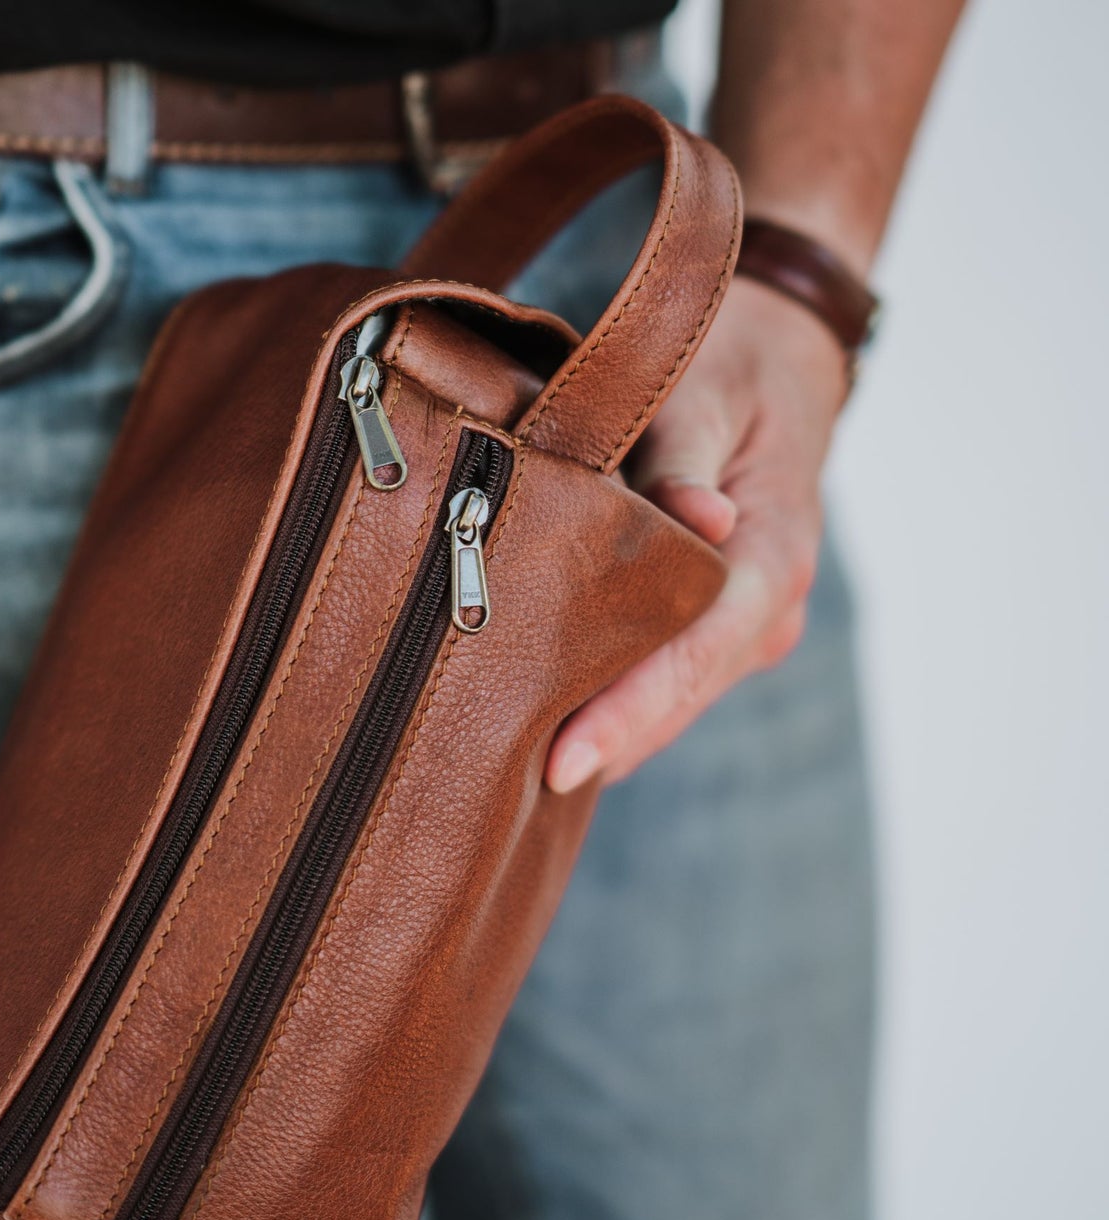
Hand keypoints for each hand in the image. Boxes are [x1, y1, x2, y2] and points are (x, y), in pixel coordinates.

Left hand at [546, 278, 847, 792]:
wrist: (780, 363)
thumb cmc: (731, 368)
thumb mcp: (701, 392)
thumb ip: (686, 461)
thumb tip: (697, 523)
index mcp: (772, 557)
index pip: (696, 656)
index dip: (629, 715)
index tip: (563, 765)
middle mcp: (767, 610)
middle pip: (677, 698)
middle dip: (602, 742)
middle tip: (506, 788)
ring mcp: (746, 627)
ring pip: (670, 699)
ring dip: (605, 731)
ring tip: (514, 771)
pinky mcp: (719, 627)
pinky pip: (666, 678)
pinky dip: (615, 703)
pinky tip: (551, 726)